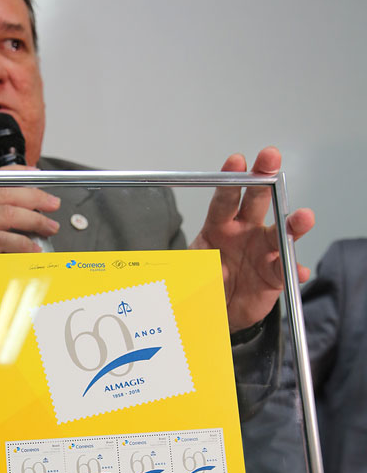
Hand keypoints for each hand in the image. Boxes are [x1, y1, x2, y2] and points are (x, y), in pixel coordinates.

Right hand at [0, 183, 60, 305]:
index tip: (40, 176)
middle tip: (53, 205)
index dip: (21, 174)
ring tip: (49, 227)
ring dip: (34, 220)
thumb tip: (27, 209)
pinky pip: (0, 240)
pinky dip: (21, 243)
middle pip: (6, 193)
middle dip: (35, 198)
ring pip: (6, 214)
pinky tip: (33, 248)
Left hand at [189, 147, 314, 331]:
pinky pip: (287, 270)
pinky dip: (295, 270)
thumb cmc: (201, 284)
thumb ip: (182, 269)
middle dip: (264, 178)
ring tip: (303, 218)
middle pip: (256, 200)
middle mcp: (244, 232)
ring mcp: (262, 251)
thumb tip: (170, 272)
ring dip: (293, 224)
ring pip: (280, 232)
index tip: (236, 161)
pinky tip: (299, 271)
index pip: (224, 199)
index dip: (230, 181)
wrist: (214, 314)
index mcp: (219, 226)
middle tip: (270, 159)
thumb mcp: (185, 274)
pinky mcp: (275, 274)